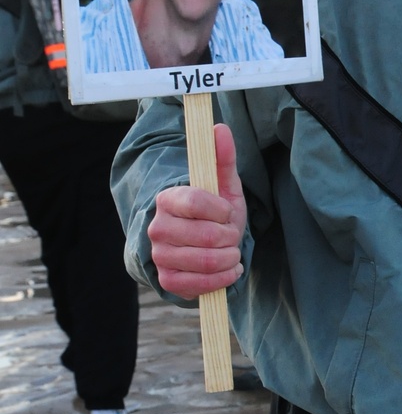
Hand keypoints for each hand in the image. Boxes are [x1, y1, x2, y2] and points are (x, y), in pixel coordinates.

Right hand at [148, 123, 247, 298]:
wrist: (204, 247)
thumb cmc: (215, 214)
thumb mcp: (224, 187)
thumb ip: (222, 159)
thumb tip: (220, 129)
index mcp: (168, 199)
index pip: (197, 203)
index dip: (221, 211)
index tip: (227, 212)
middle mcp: (158, 227)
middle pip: (206, 236)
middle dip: (230, 237)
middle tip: (230, 234)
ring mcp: (160, 255)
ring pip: (206, 262)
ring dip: (229, 258)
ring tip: (229, 251)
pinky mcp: (167, 280)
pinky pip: (202, 285)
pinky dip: (223, 278)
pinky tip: (227, 268)